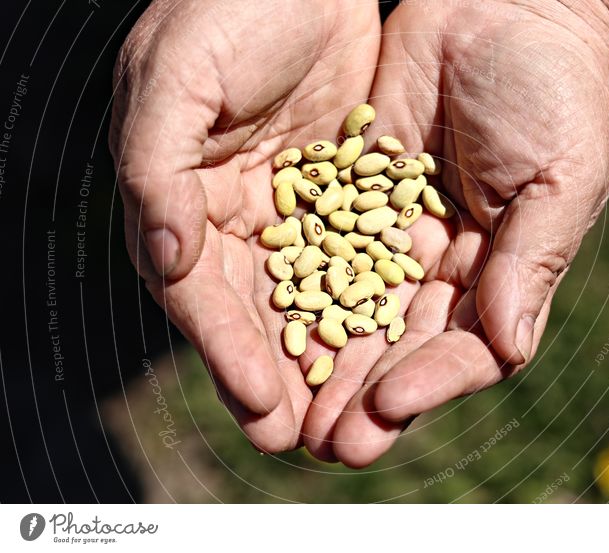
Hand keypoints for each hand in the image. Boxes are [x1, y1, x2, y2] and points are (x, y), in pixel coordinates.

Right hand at [109, 0, 380, 450]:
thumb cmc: (224, 8)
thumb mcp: (174, 78)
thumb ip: (156, 172)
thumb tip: (168, 262)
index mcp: (183, 199)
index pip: (202, 295)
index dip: (227, 353)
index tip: (261, 406)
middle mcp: (238, 216)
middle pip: (260, 314)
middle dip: (283, 379)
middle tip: (308, 444)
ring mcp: (298, 208)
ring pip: (316, 299)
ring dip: (333, 360)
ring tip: (356, 420)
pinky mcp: (350, 192)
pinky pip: (363, 258)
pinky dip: (374, 305)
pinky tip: (393, 347)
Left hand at [309, 0, 608, 466]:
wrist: (500, 4)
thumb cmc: (551, 85)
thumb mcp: (562, 174)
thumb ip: (532, 262)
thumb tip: (511, 348)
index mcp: (502, 270)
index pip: (467, 345)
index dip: (432, 380)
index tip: (390, 407)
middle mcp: (447, 263)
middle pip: (403, 344)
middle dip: (366, 396)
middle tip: (328, 445)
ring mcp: (396, 232)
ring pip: (356, 311)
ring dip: (326, 362)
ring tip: (290, 413)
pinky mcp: (352, 194)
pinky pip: (322, 250)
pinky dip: (299, 291)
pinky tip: (270, 330)